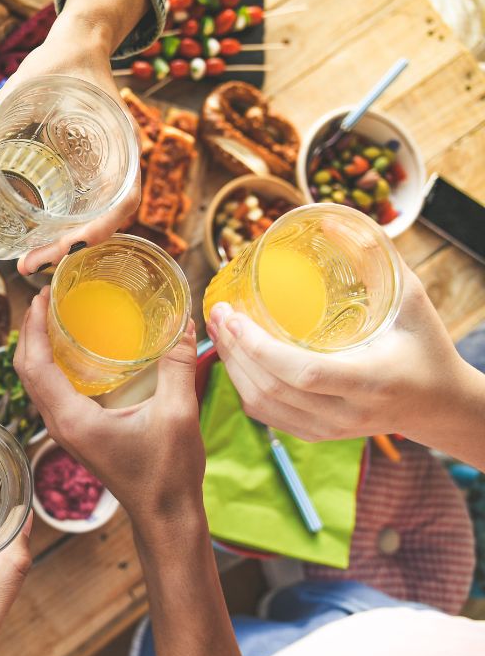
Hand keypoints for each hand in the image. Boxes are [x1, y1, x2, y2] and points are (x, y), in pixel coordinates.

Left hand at [0, 0, 145, 276]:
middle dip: (71, 248)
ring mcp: (110, 170)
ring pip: (99, 220)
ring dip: (69, 245)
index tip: (71, 248)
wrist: (79, 44)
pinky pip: (90, 209)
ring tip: (29, 262)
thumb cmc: (57, 62)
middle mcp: (121, 162)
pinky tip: (40, 242)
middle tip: (29, 265)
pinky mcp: (93, 173)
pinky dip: (70, 230)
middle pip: (108, 219)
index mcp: (120, 141)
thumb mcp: (20, 87)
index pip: (124, 197)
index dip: (102, 227)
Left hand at [14, 289, 203, 524]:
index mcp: (73, 419)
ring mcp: (66, 431)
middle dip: (30, 331)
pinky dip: (52, 365)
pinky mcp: (78, 433)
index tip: (40, 296)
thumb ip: (178, 365)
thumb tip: (185, 321)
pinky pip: (52, 392)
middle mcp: (61, 424)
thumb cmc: (168, 473)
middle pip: (27, 371)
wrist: (165, 515)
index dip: (32, 328)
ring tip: (52, 316)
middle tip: (44, 297)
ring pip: (36, 382)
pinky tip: (72, 350)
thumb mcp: (178, 413)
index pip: (35, 366)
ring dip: (38, 348)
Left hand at [208, 264, 484, 452]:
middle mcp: (346, 412)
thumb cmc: (425, 346)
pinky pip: (267, 415)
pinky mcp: (316, 435)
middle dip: (234, 350)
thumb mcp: (410, 299)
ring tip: (219, 331)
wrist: (438, 405)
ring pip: (262, 404)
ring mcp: (329, 429)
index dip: (260, 347)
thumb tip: (328, 220)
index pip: (304, 373)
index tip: (231, 315)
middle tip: (217, 313)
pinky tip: (234, 358)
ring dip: (231, 367)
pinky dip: (243, 386)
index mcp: (372, 381)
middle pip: (272, 388)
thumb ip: (374, 259)